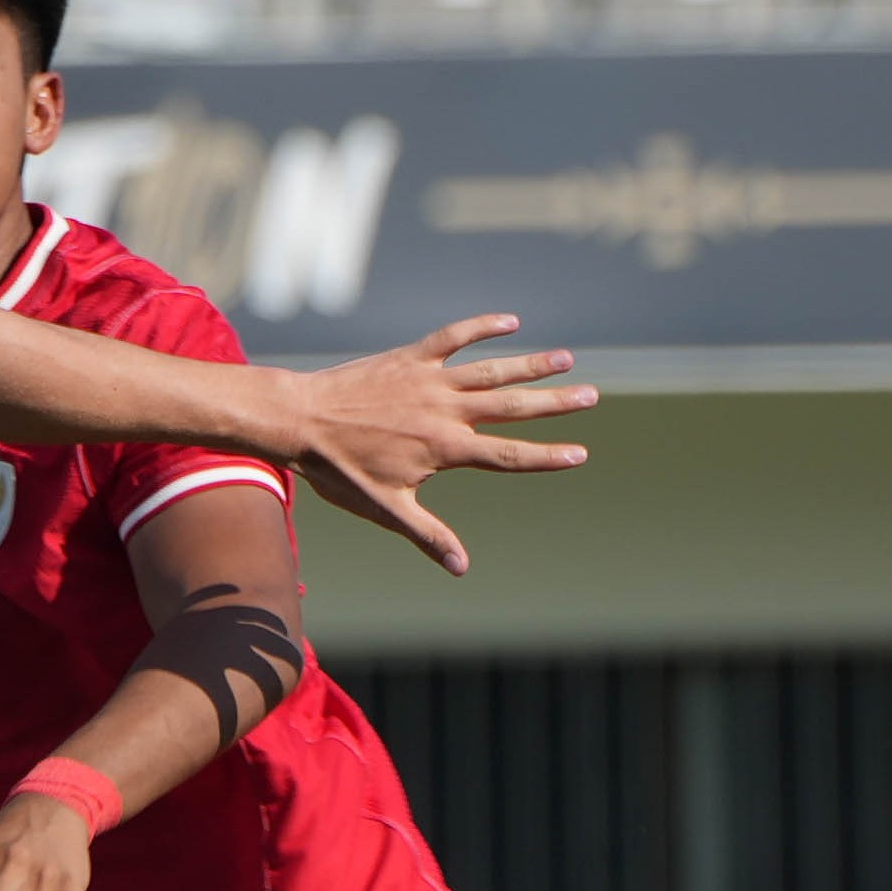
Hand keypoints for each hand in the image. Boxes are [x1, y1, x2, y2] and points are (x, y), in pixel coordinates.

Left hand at [272, 315, 592, 577]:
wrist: (299, 420)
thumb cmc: (339, 469)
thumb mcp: (386, 508)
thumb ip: (428, 534)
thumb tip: (461, 568)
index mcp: (446, 448)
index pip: (509, 456)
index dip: (548, 456)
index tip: (580, 453)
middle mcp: (446, 410)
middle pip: (513, 406)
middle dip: (555, 402)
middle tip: (592, 394)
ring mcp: (430, 380)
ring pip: (492, 369)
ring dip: (531, 364)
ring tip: (566, 358)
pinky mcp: (411, 357)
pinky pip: (454, 337)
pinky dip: (482, 327)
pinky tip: (509, 321)